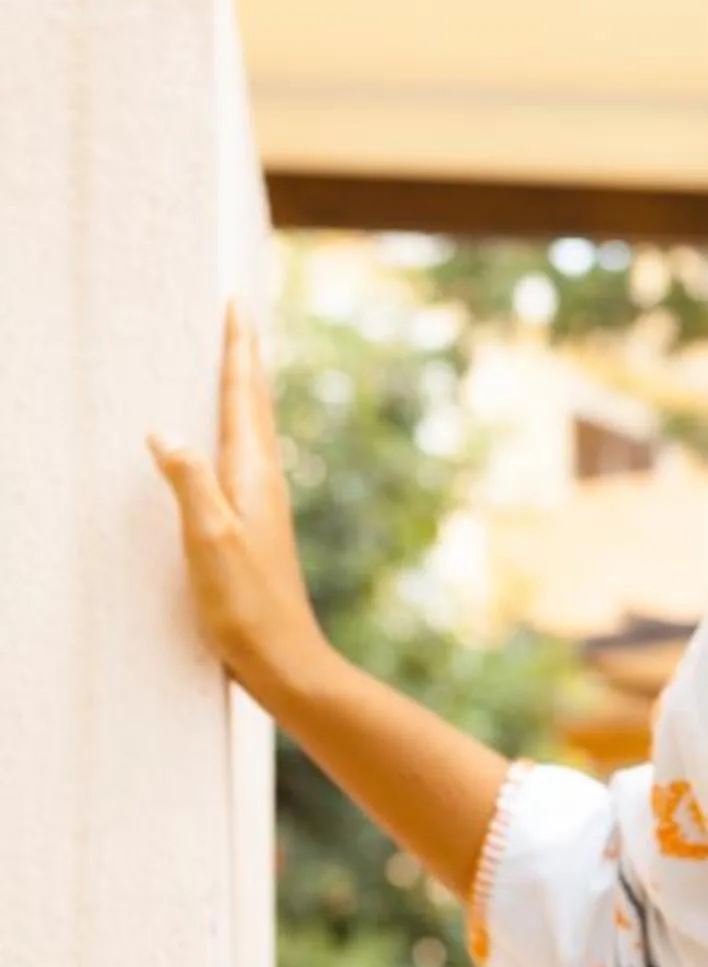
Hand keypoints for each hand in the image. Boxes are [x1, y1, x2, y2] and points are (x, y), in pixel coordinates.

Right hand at [149, 302, 326, 705]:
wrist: (284, 661)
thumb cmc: (246, 606)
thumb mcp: (209, 540)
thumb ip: (189, 483)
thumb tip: (164, 432)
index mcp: (252, 474)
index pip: (242, 397)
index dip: (237, 350)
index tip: (236, 304)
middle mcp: (264, 481)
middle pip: (254, 404)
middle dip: (244, 357)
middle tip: (240, 314)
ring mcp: (262, 504)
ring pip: (253, 430)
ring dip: (244, 392)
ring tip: (238, 362)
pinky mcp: (255, 527)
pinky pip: (244, 459)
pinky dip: (236, 432)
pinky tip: (230, 446)